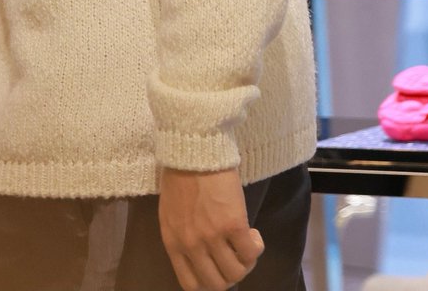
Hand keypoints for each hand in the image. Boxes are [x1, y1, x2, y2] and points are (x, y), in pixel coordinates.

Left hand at [158, 167, 263, 290]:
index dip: (209, 281)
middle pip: (217, 284)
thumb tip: (198, 255)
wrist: (193, 149)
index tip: (217, 267)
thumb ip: (181, 236)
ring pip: (236, 272)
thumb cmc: (181, 175)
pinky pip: (251, 253)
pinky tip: (253, 234)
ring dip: (245, 261)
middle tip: (235, 255)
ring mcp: (212, 236)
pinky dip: (256, 247)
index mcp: (173, 242)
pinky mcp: (233, 224)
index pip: (191, 284)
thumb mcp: (171, 213)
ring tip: (245, 242)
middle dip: (230, 274)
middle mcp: (191, 245)